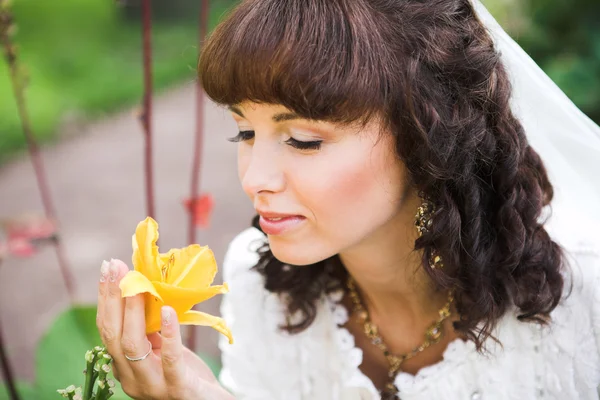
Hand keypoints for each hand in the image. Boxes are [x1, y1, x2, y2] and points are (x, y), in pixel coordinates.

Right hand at [96, 259, 232, 399]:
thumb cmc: (187, 375)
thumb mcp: (163, 350)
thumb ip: (151, 330)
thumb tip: (143, 290)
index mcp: (125, 367)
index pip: (107, 330)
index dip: (105, 299)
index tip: (108, 269)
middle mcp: (131, 378)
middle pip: (113, 335)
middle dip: (112, 298)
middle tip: (115, 267)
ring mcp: (152, 386)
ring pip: (133, 346)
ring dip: (133, 311)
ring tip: (137, 284)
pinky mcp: (177, 388)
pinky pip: (169, 358)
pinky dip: (168, 332)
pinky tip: (167, 310)